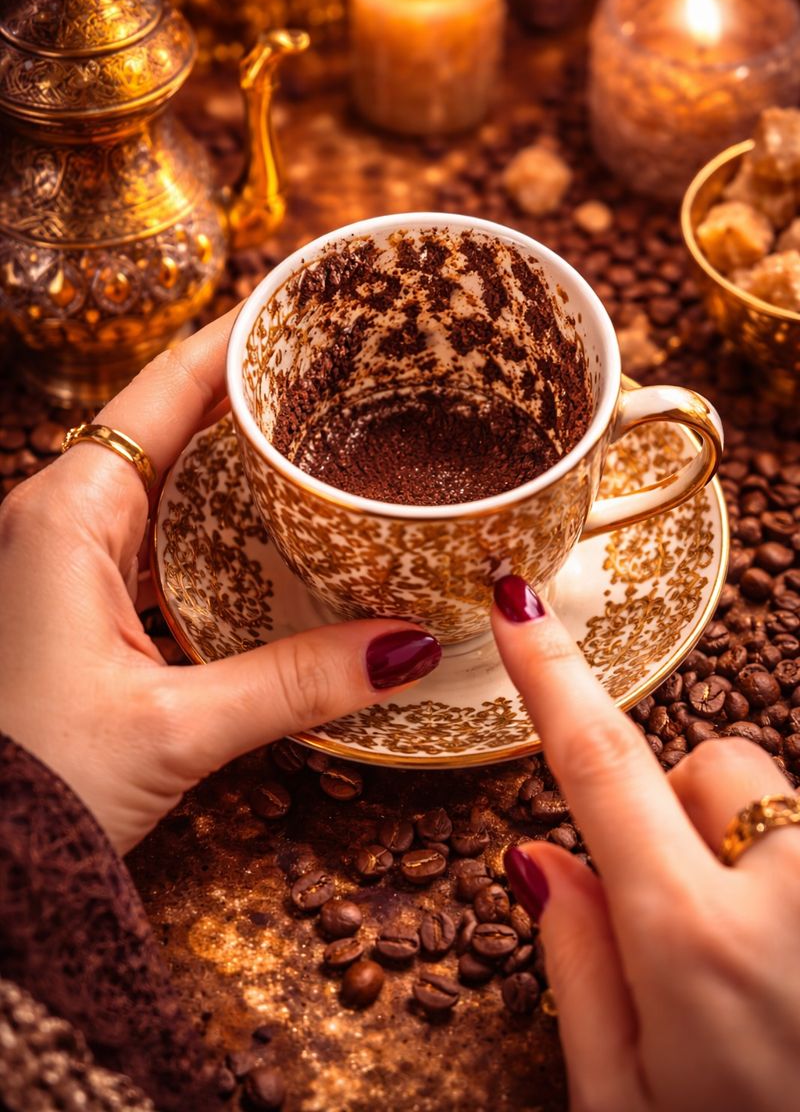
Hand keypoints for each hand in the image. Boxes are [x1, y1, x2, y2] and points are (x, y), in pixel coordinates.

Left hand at [0, 310, 440, 854]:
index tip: (312, 298)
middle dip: (255, 386)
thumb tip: (410, 647)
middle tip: (343, 365)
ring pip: (171, 472)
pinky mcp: (87, 598)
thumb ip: (296, 682)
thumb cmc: (34, 786)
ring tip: (326, 432)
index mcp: (68, 512)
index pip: (168, 385)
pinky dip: (223, 513)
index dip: (241, 334)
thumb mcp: (175, 728)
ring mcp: (72, 555)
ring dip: (241, 451)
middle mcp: (63, 516)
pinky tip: (278, 525)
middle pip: (172, 416)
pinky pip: (166, 527)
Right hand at [493, 575, 799, 1111]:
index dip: (549, 675)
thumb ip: (575, 964)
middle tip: (672, 916)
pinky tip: (788, 961)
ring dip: (746, 848)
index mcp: (691, 940)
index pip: (600, 765)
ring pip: (776, 805)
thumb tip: (542, 858)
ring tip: (755, 961)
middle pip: (708, 764)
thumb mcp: (619, 1099)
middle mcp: (789, 895)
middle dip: (674, 809)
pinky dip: (788, 877)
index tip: (517, 603)